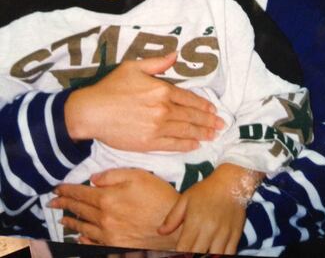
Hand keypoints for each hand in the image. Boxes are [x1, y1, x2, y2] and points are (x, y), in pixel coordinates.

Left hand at [50, 168, 180, 248]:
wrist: (174, 226)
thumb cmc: (158, 196)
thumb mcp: (138, 175)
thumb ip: (113, 175)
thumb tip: (93, 178)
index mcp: (107, 198)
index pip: (81, 193)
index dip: (67, 190)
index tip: (57, 189)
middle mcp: (104, 218)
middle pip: (79, 210)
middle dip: (64, 205)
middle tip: (52, 203)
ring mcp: (108, 235)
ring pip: (83, 228)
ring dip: (71, 222)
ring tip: (62, 219)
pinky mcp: (115, 247)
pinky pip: (93, 243)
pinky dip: (83, 240)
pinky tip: (79, 237)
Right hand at [65, 53, 223, 151]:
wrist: (91, 112)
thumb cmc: (111, 87)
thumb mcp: (133, 67)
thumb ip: (157, 63)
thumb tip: (176, 54)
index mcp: (162, 90)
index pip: (189, 99)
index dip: (203, 105)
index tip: (213, 109)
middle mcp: (163, 109)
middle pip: (191, 116)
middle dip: (208, 121)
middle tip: (221, 125)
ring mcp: (157, 127)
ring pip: (185, 131)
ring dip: (202, 133)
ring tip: (213, 135)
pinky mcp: (149, 143)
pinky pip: (173, 144)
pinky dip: (186, 145)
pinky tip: (195, 145)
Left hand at [158, 163, 261, 254]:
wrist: (231, 182)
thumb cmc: (206, 190)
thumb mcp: (186, 199)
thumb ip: (172, 217)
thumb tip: (160, 232)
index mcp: (195, 221)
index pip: (183, 249)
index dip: (179, 255)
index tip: (178, 254)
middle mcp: (209, 229)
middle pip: (198, 256)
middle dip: (192, 257)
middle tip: (190, 253)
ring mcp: (223, 233)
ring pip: (214, 257)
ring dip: (207, 257)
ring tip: (203, 252)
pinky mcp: (235, 235)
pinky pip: (229, 254)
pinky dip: (221, 256)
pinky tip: (214, 253)